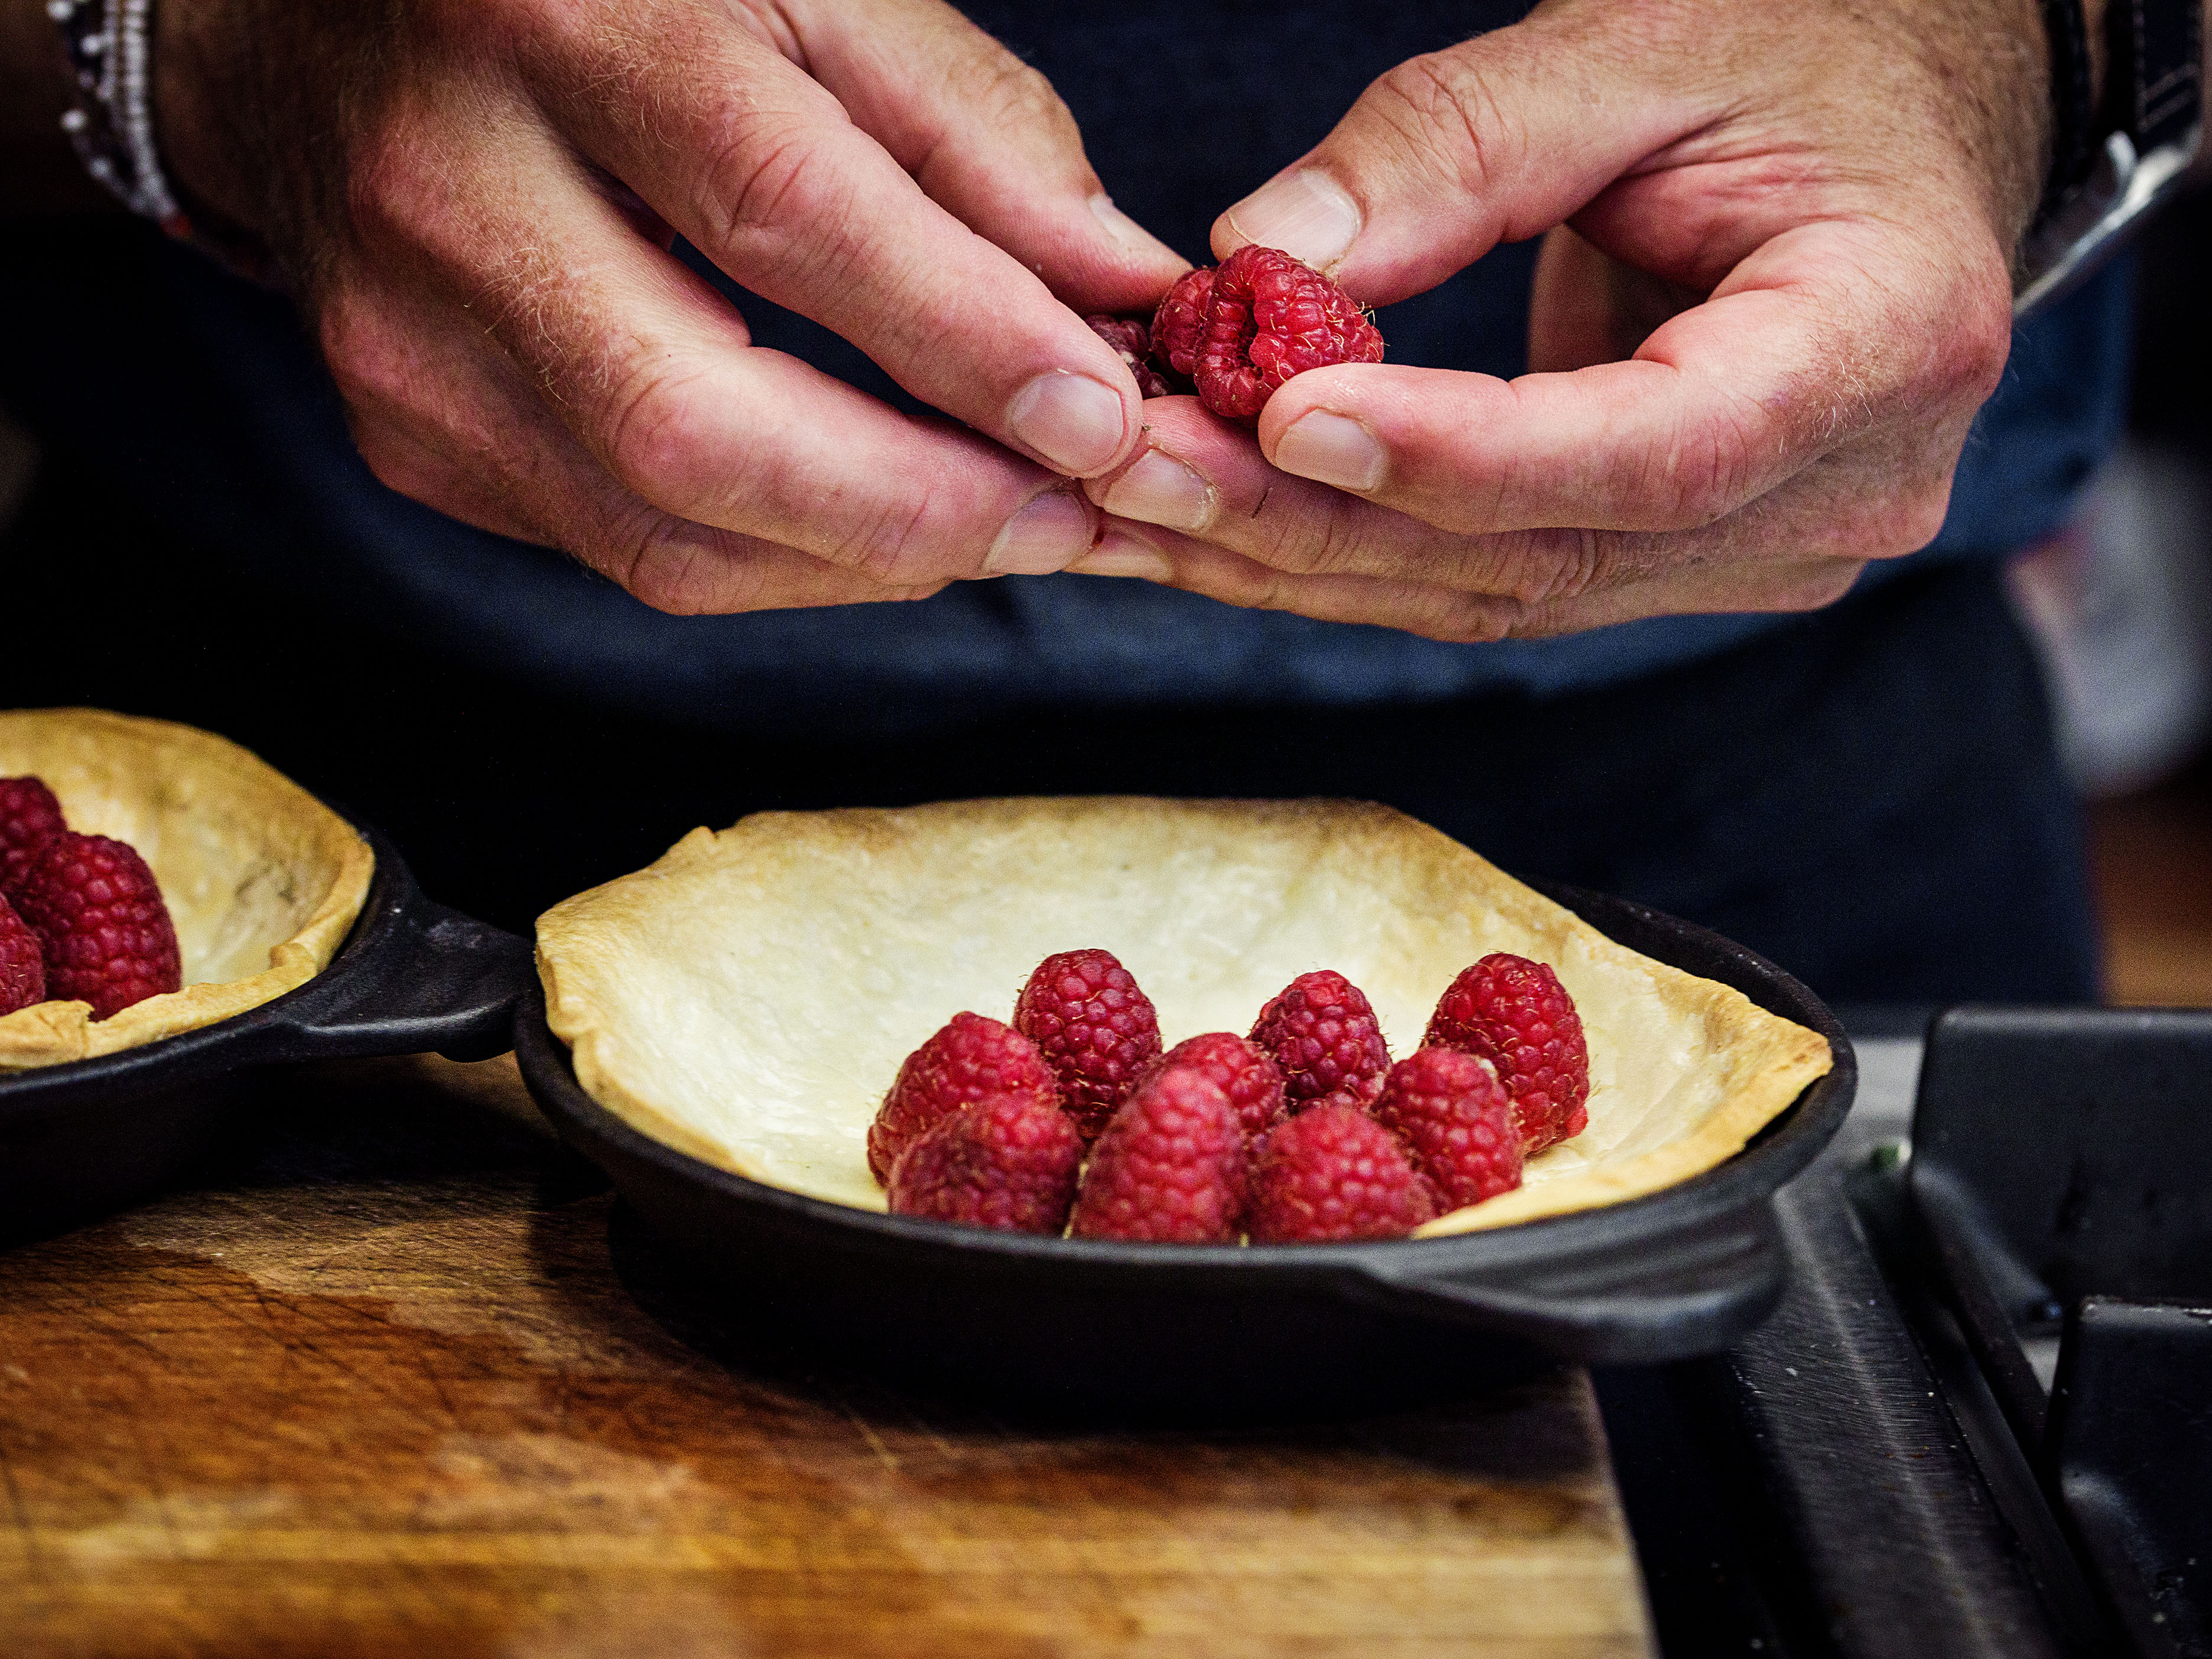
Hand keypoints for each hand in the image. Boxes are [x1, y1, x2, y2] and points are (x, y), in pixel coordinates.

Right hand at [153, 0, 1186, 612]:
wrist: (330, 38)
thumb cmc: (611, 0)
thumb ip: (968, 134)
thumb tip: (1120, 292)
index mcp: (564, 26)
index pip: (781, 209)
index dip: (958, 336)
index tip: (1101, 416)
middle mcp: (450, 193)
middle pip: (700, 426)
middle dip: (917, 504)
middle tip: (1069, 516)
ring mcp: (411, 343)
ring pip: (667, 532)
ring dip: (867, 557)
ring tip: (1003, 525)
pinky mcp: (413, 439)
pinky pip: (631, 552)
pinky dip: (783, 558)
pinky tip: (872, 521)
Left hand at [1076, 0, 2047, 640]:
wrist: (1886, 137)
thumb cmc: (1799, 55)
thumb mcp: (1642, 46)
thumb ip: (1457, 143)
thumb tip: (1260, 257)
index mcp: (1887, 341)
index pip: (1657, 451)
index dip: (1460, 454)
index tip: (1286, 418)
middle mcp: (1837, 491)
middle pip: (1542, 550)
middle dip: (1318, 517)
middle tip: (1137, 465)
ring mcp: (1758, 554)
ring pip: (1492, 593)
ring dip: (1298, 554)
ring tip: (1133, 499)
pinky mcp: (1676, 568)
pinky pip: (1488, 583)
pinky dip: (1343, 552)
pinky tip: (1214, 523)